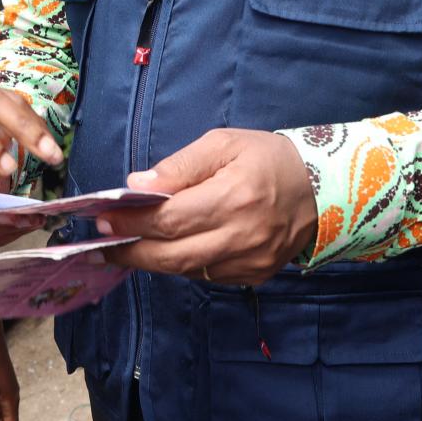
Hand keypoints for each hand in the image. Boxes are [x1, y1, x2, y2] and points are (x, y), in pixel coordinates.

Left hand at [95, 129, 318, 285]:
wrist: (321, 188)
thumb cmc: (266, 158)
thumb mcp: (223, 144)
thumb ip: (179, 166)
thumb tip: (137, 186)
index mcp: (233, 198)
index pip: (169, 219)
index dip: (130, 222)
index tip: (102, 217)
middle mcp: (241, 236)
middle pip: (171, 255)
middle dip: (130, 250)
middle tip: (99, 243)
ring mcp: (249, 262)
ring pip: (185, 270)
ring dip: (150, 260)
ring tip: (122, 247)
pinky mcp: (254, 276)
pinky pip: (205, 275)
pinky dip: (180, 264)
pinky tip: (163, 250)